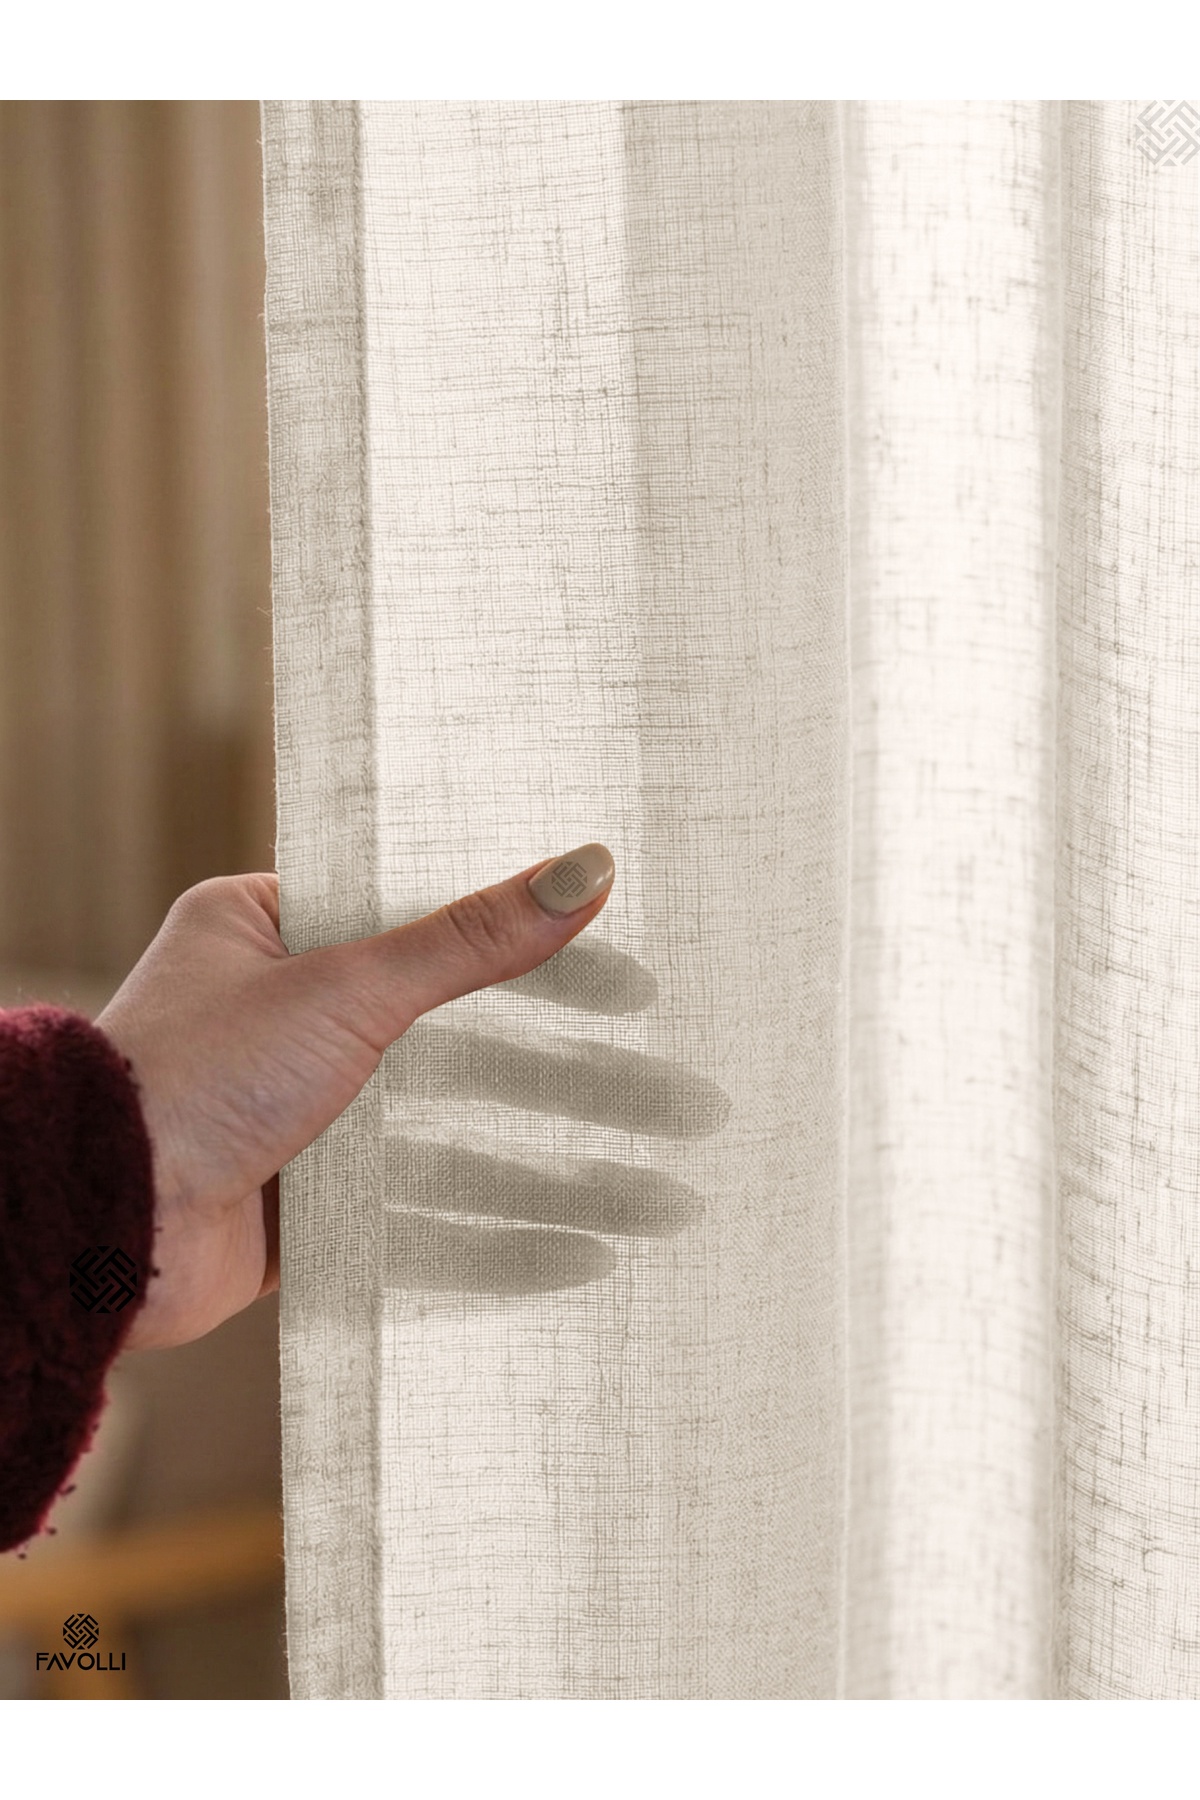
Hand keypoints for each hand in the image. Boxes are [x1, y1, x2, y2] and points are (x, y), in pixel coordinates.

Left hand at [96, 852, 618, 1350]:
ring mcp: (299, 1114)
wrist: (95, 1228)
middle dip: (568, 1077)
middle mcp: (284, 1016)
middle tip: (676, 1092)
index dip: (533, 945)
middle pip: (458, 1038)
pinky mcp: (307, 1203)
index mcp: (268, 927)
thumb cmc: (190, 1078)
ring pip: (453, 1133)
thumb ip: (469, 940)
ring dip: (553, 1165)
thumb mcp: (346, 987)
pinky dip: (499, 1231)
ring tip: (659, 1189)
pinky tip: (585, 1249)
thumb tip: (585, 871)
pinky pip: (422, 1213)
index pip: (428, 919)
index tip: (629, 974)